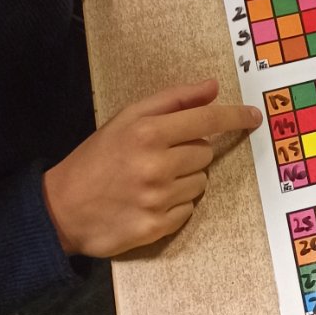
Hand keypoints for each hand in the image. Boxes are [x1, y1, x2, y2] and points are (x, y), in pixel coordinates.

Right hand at [43, 78, 261, 258]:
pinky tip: (150, 200)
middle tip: (159, 157)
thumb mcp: (126, 119)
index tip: (253, 116)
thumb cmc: (96, 159)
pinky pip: (188, 209)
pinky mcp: (157, 226)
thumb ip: (172, 100)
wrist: (61, 208)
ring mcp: (158, 198)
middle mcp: (157, 165)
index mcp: (148, 133)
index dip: (234, 117)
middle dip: (190, 153)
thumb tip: (212, 87)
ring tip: (152, 180)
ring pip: (201, 182)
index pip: (206, 120)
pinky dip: (176, 203)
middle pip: (205, 154)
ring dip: (184, 179)